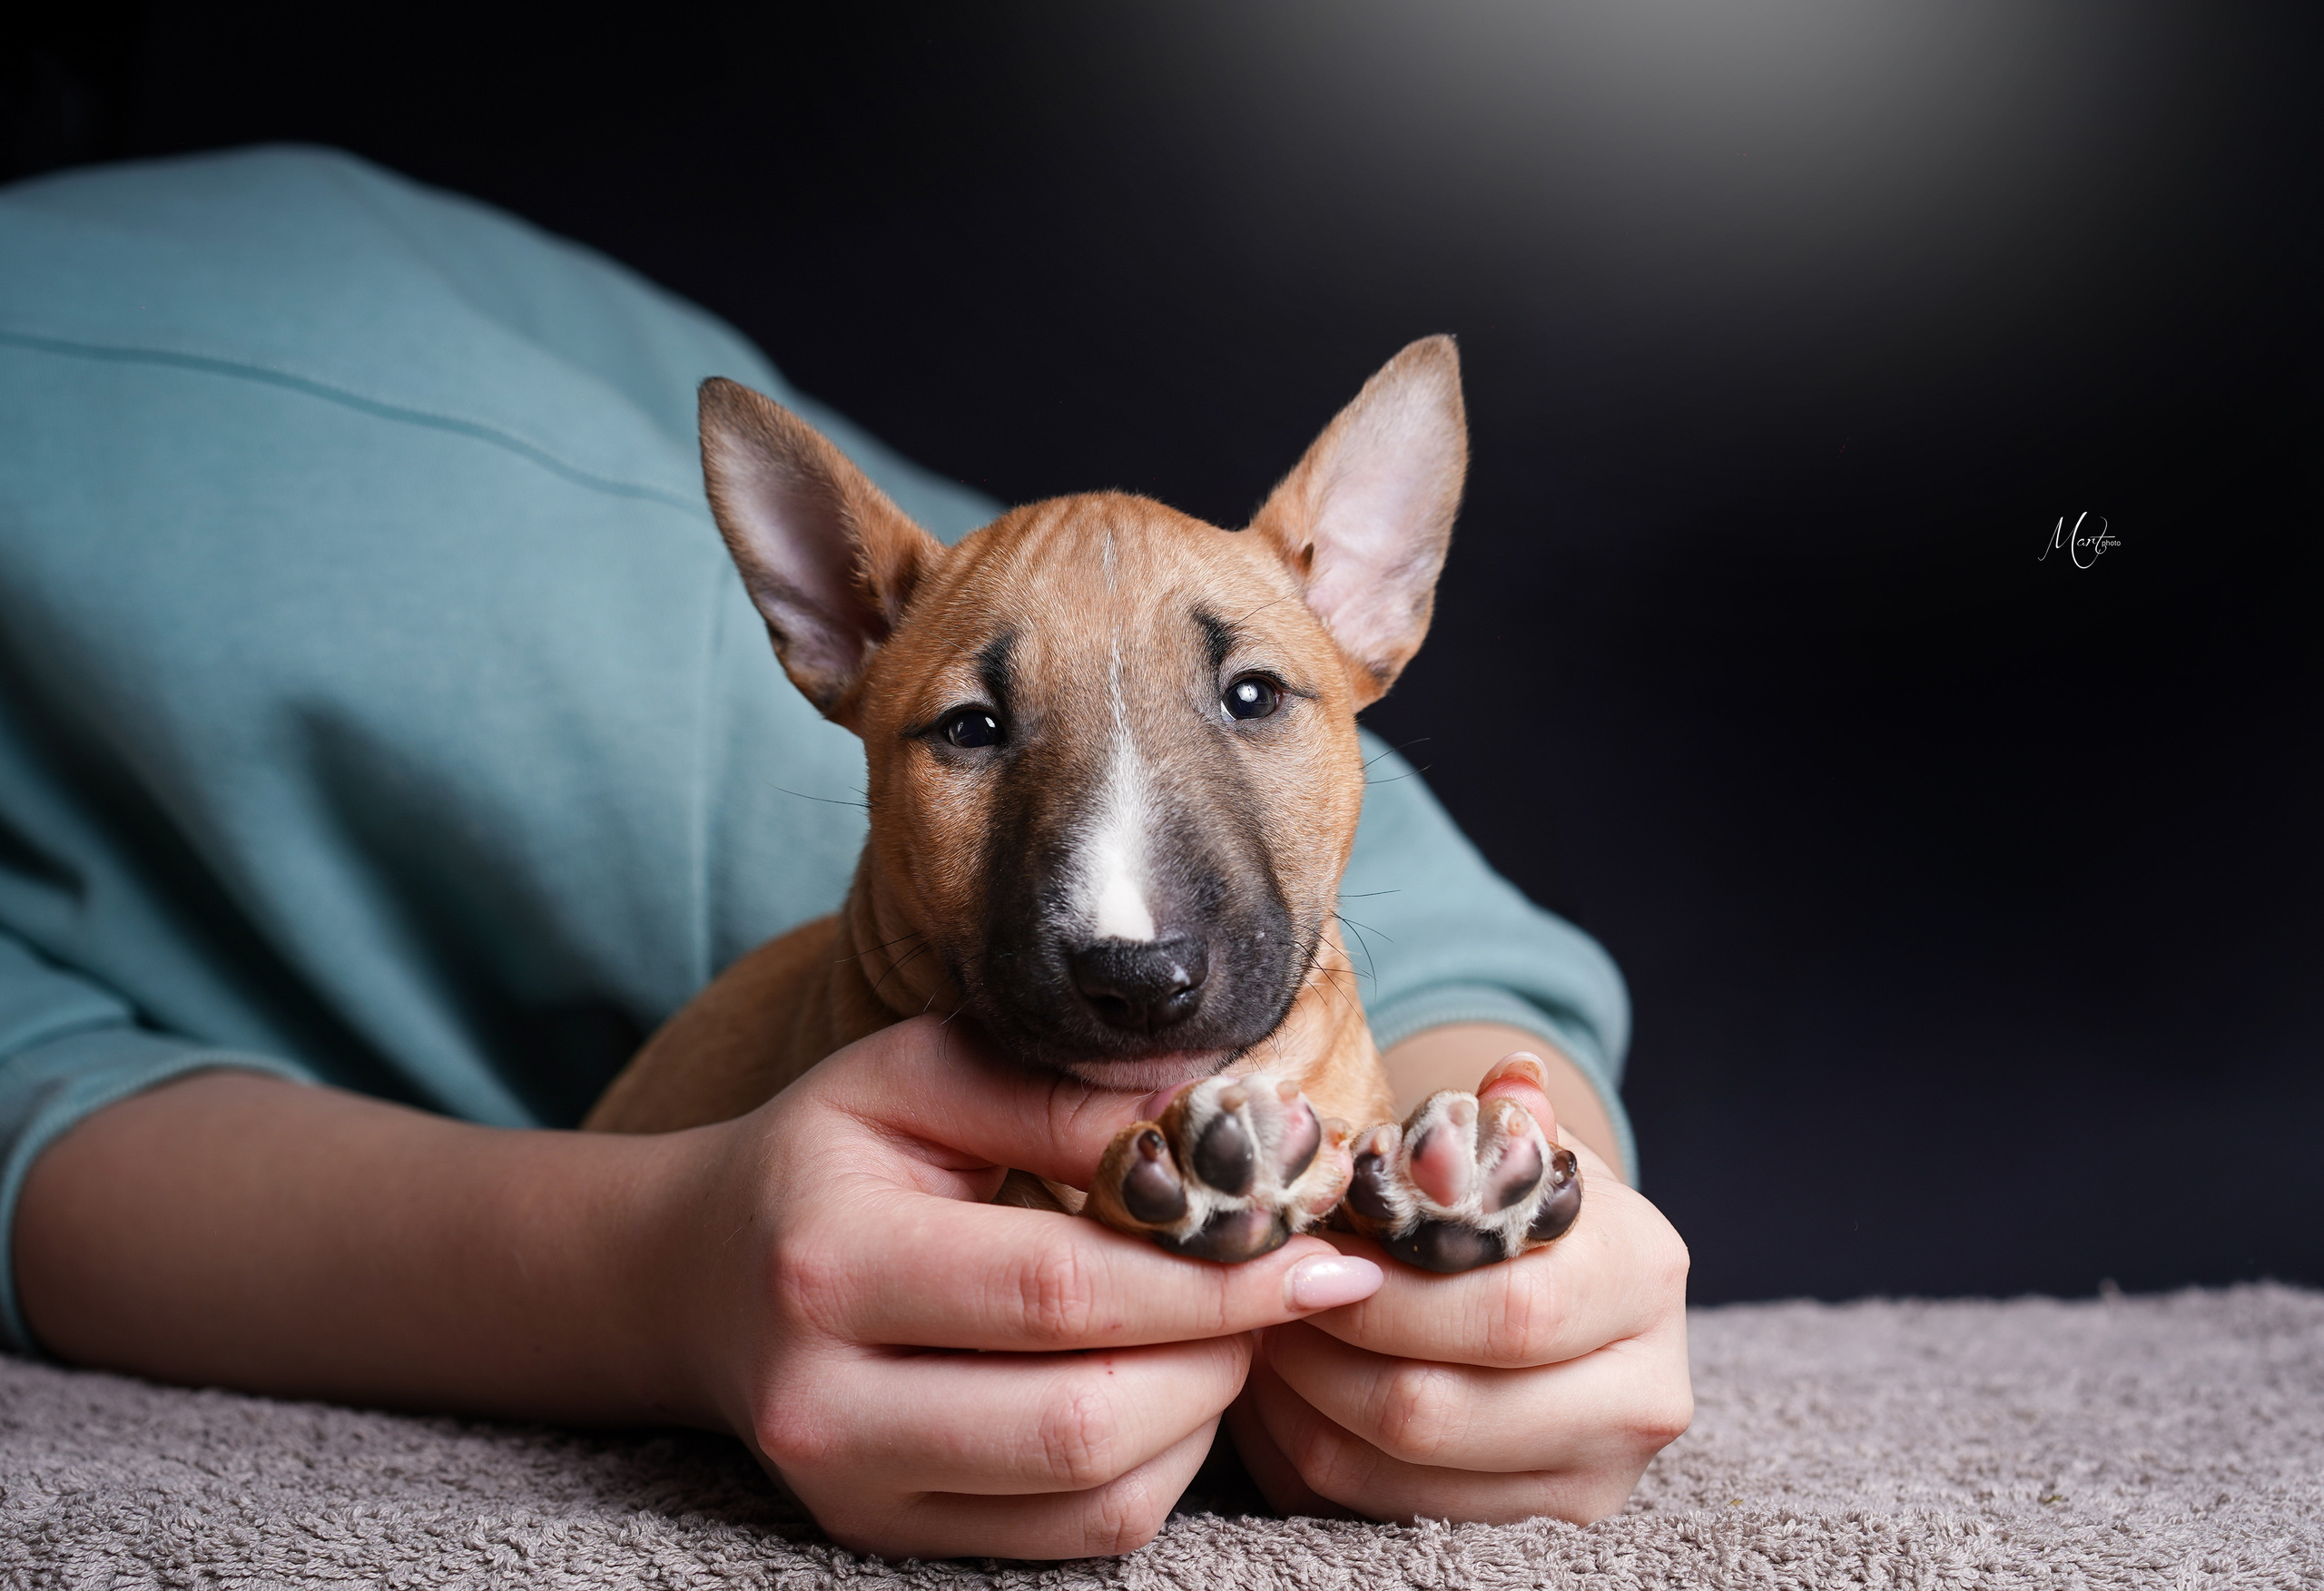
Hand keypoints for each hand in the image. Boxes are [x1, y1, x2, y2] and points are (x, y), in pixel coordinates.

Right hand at [647, 1016, 1387, 1558]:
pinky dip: (1161, 1461)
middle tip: (1295, 1284)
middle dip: (1224, 1351)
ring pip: (1094, 1492)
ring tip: (1231, 1323)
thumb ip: (1064, 1095)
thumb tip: (1225, 1121)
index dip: (1209, 1275)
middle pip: (1082, 1417)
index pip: (1058, 1290)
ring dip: (1206, 1411)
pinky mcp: (887, 1538)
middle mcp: (824, 1400)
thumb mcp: (923, 1075)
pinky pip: (1077, 1533)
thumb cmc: (831, 1154)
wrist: (700, 1273)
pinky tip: (1170, 1381)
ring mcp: (852, 1490)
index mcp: (828, 1260)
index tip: (1318, 1246)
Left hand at [1223, 1054, 1690, 1523]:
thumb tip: (1506, 1082)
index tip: (1307, 1255)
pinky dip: (1315, 1448)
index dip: (1383, 1295)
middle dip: (1325, 1352)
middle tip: (1262, 1300)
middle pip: (1440, 1408)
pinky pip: (1389, 1506)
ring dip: (1304, 1403)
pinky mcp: (1540, 1525)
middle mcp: (1643, 1394)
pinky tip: (1285, 1390)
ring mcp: (1596, 1474)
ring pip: (1404, 1468)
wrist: (1569, 1282)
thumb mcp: (1516, 1146)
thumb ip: (1499, 1124)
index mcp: (1645, 1275)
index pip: (1504, 1310)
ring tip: (1261, 1334)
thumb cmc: (1519, 1202)